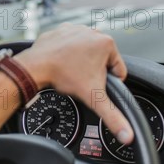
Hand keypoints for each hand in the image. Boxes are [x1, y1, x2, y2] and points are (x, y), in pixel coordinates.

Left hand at [14, 23, 133, 144]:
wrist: (36, 66)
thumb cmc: (63, 76)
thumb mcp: (94, 98)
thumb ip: (113, 117)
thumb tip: (128, 135)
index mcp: (106, 43)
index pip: (118, 69)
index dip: (109, 82)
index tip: (93, 84)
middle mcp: (92, 32)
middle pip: (102, 60)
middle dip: (94, 71)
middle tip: (81, 78)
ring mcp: (76, 28)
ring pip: (87, 52)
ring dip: (82, 62)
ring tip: (71, 71)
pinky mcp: (62, 29)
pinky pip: (71, 45)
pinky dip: (68, 53)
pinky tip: (63, 62)